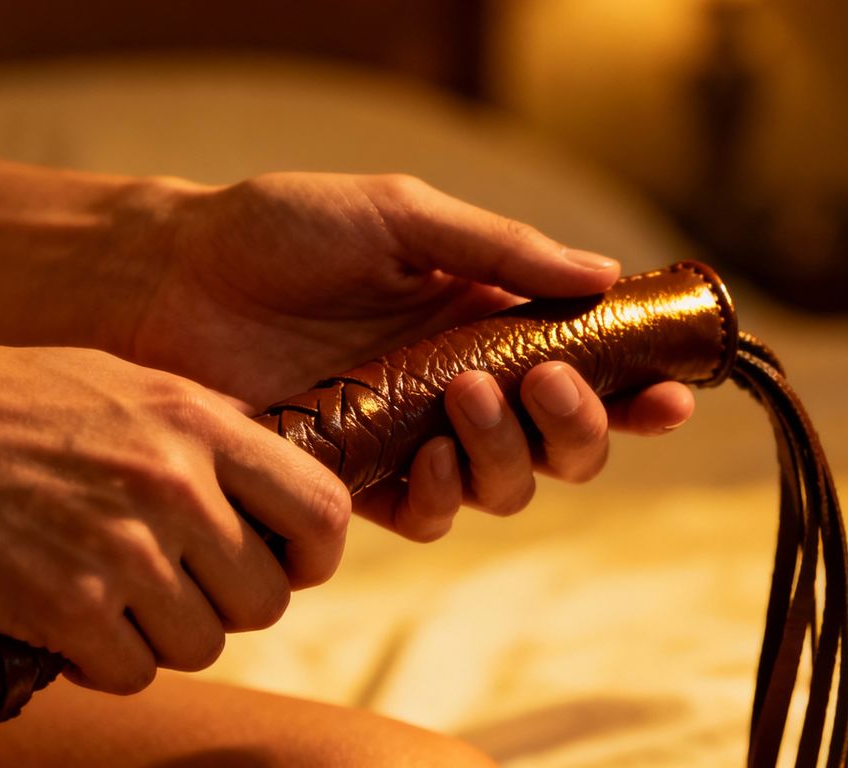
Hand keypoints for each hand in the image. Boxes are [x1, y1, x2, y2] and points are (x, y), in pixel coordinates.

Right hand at [0, 339, 349, 693]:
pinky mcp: (63, 609)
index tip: (281, 562)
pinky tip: (66, 622)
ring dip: (161, 637)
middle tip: (172, 586)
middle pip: (266, 599)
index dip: (313, 554)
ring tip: (108, 597)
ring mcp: (121, 550)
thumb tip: (269, 474)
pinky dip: (103, 663)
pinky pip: (130, 675)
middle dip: (226, 606)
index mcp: (197, 422)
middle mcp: (173, 486)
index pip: (323, 510)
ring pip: (202, 645)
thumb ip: (201, 428)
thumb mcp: (119, 381)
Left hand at [105, 172, 693, 537]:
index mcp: (481, 318)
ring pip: (502, 488)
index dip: (635, 389)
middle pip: (556, 444)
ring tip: (470, 396)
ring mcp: (409, 435)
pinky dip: (445, 498)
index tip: (672, 394)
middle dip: (577, 427)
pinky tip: (429, 459)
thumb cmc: (282, 231)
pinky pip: (425, 514)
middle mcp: (457, 384)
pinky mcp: (354, 477)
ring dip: (510, 456)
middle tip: (545, 381)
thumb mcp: (399, 216)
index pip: (582, 365)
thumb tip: (604, 274)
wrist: (175, 276)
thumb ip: (499, 247)